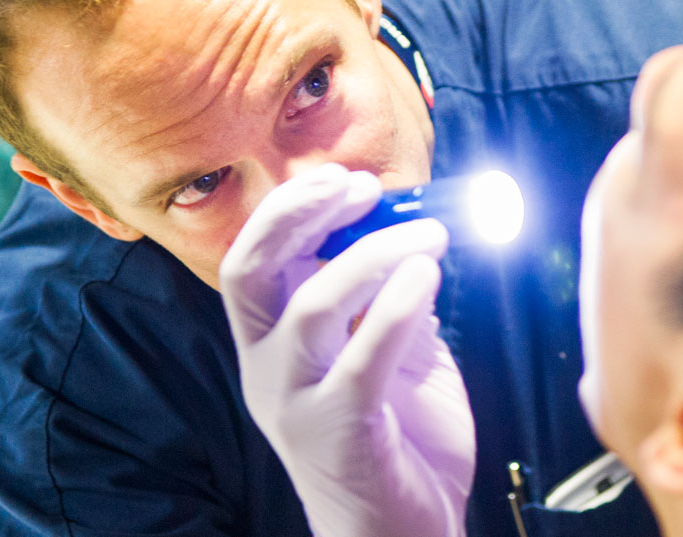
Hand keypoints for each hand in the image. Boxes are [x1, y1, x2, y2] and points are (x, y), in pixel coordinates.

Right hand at [219, 164, 475, 536]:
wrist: (403, 532)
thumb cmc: (399, 438)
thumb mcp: (396, 354)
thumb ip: (396, 301)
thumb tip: (421, 237)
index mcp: (273, 341)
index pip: (255, 258)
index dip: (294, 209)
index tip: (350, 180)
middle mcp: (267, 367)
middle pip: (250, 270)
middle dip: (299, 215)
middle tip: (362, 188)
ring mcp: (295, 402)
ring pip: (311, 306)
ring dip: (374, 255)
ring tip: (433, 236)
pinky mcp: (336, 432)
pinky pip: (361, 357)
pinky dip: (397, 307)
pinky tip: (430, 278)